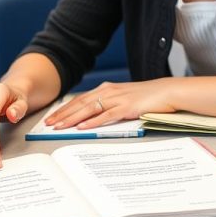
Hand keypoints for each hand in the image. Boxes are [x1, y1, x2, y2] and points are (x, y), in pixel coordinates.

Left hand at [44, 80, 173, 129]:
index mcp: (106, 89)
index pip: (80, 100)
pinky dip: (93, 121)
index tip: (52, 117)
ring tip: (59, 126)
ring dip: (72, 118)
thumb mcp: (123, 99)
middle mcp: (108, 92)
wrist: (167, 92)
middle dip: (63, 114)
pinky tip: (82, 127)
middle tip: (48, 124)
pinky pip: (106, 115)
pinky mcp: (127, 107)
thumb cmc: (146, 97)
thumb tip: (94, 117)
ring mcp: (117, 99)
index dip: (64, 109)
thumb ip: (109, 105)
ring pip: (89, 109)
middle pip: (80, 104)